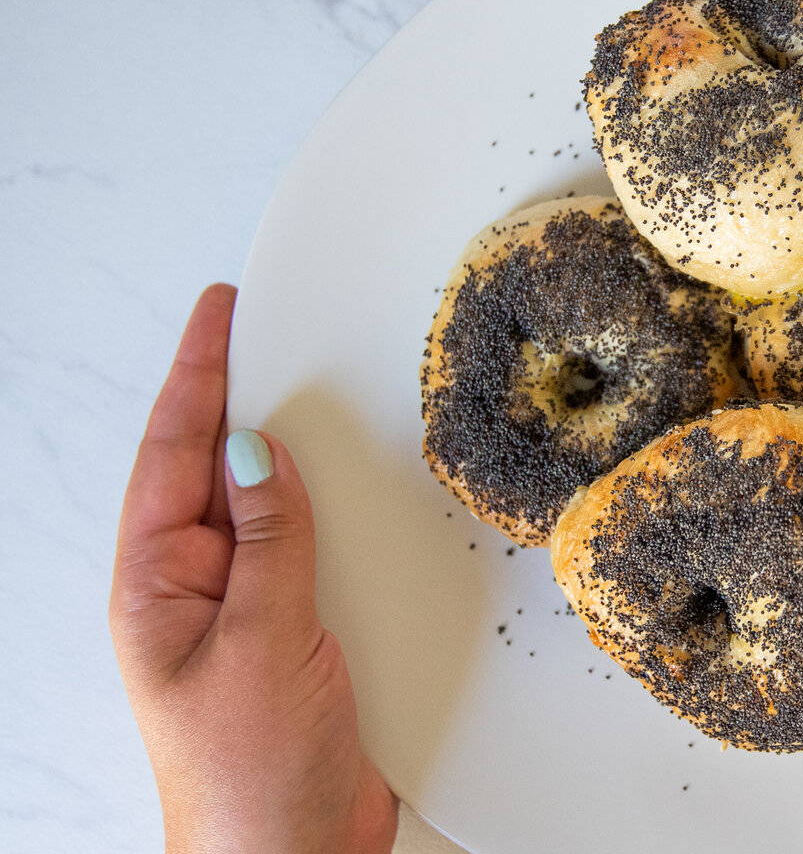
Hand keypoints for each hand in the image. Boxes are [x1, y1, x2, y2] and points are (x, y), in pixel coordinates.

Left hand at [109, 285, 395, 853]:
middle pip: (215, 469)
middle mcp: (200, 589)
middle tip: (265, 328)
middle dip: (236, 397)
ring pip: (271, 506)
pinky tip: (353, 494)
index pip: (175, 454)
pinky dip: (335, 511)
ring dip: (290, 455)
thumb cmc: (245, 778)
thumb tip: (256, 452)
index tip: (222, 312)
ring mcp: (250, 610)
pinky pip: (315, 549)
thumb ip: (267, 543)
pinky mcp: (300, 633)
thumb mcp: (257, 644)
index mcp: (160, 586)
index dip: (199, 375)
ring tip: (308, 392)